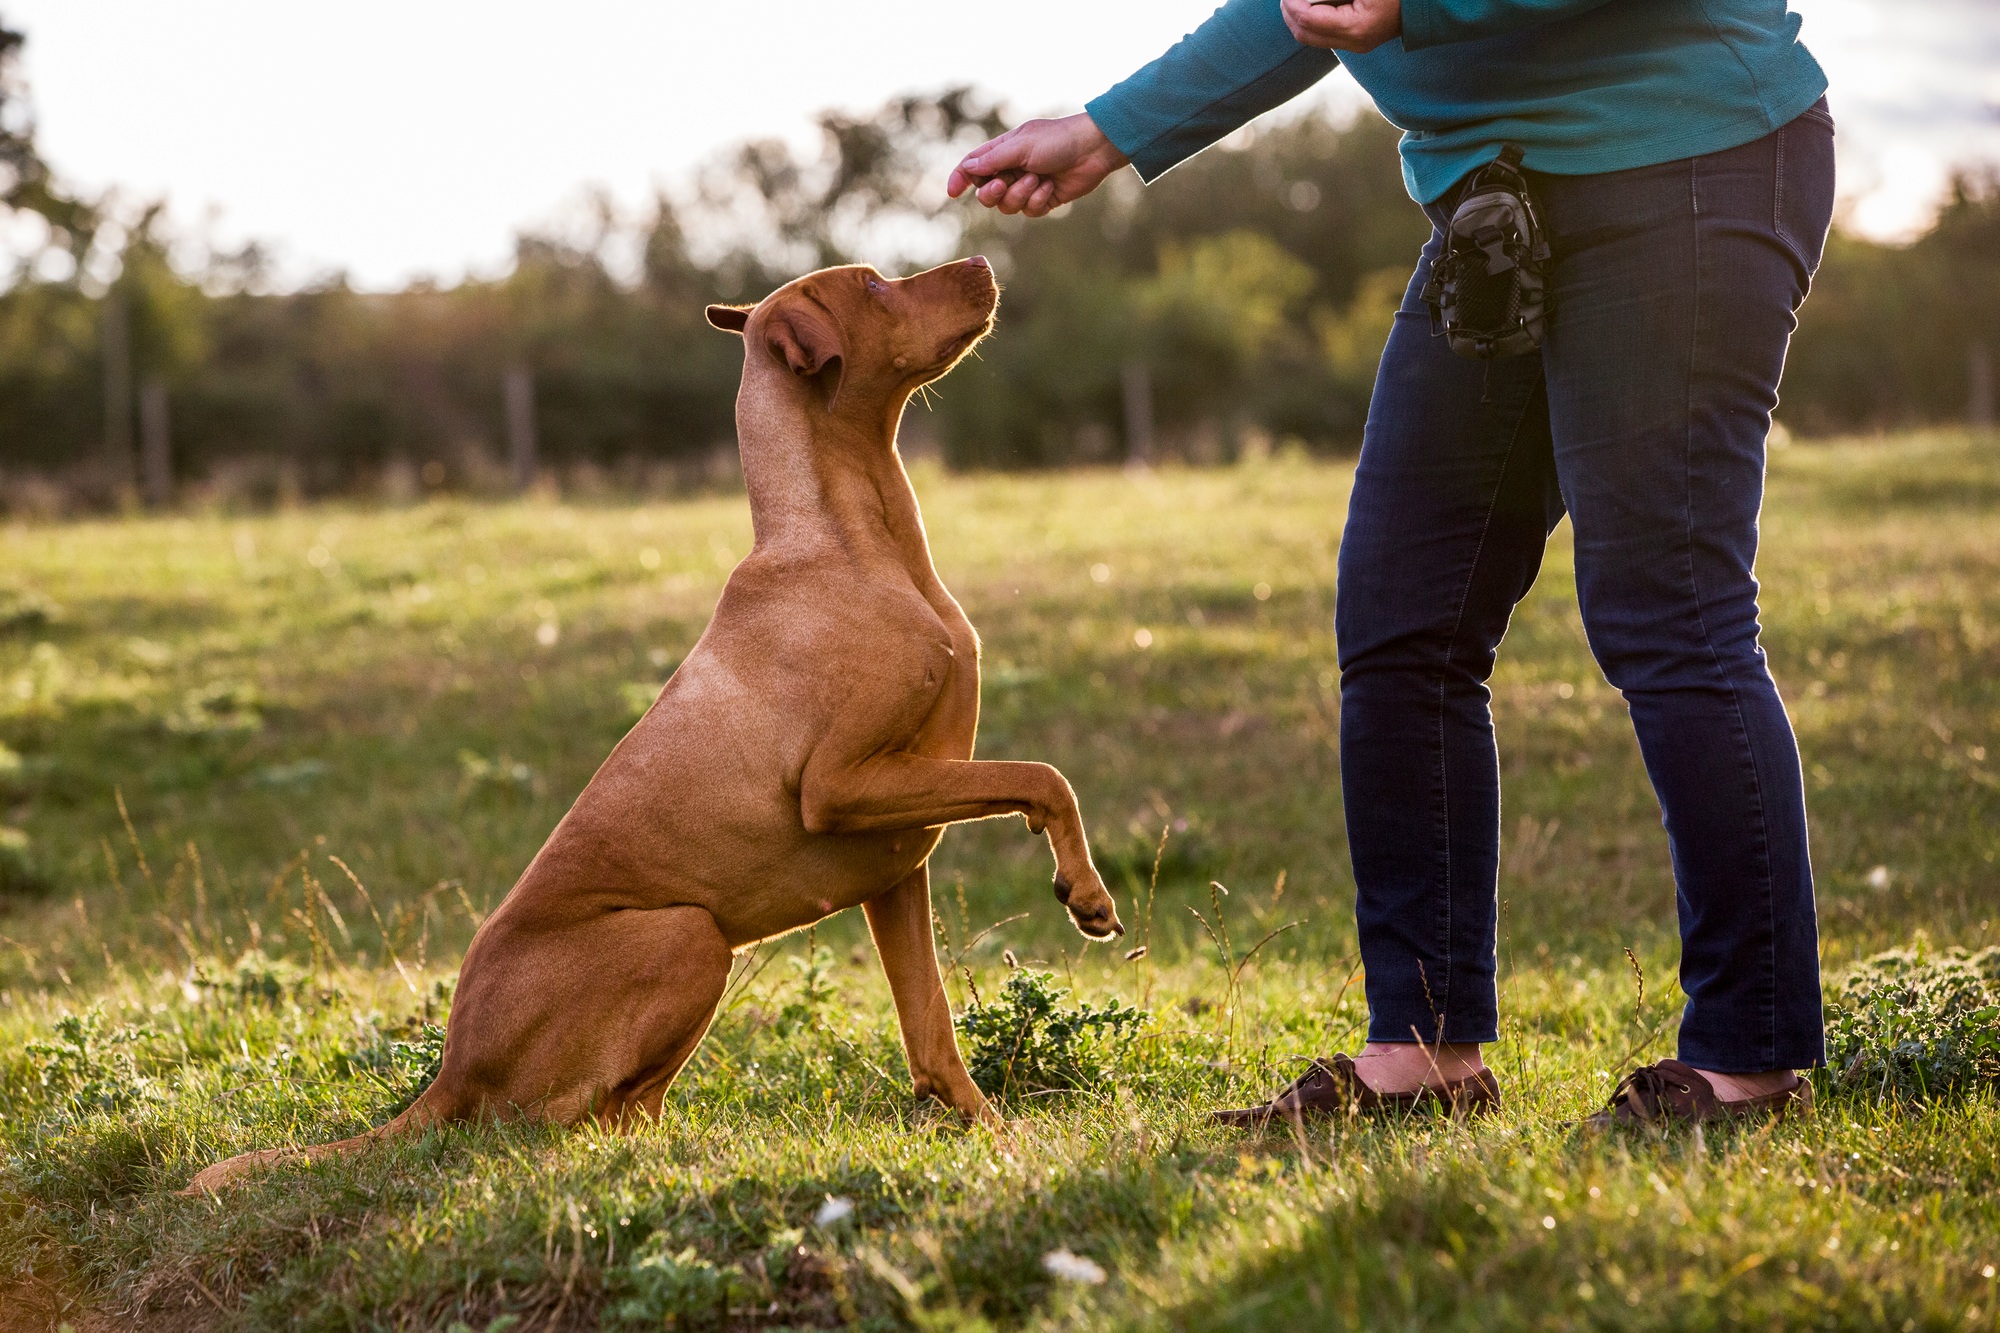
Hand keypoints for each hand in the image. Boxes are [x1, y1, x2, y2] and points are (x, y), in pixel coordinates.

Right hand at [946, 113, 1130, 217]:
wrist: (1092, 149)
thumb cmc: (1057, 140)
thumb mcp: (1021, 146)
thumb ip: (993, 160)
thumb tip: (968, 169)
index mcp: (1003, 151)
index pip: (973, 166)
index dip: (960, 179)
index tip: (952, 192)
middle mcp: (1012, 169)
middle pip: (986, 193)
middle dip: (992, 192)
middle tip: (1003, 183)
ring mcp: (1027, 185)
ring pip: (1007, 205)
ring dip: (1019, 194)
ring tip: (1037, 179)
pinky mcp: (1043, 199)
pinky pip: (1029, 210)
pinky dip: (1038, 200)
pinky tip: (1050, 187)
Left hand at [1280, 0, 1402, 51]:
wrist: (1425, 2)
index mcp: (1356, 27)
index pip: (1308, 20)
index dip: (1291, 3)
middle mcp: (1354, 41)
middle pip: (1304, 35)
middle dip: (1289, 13)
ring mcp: (1356, 44)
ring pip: (1311, 38)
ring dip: (1296, 18)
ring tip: (1292, 0)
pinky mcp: (1357, 41)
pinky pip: (1323, 35)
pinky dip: (1310, 20)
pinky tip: (1307, 4)